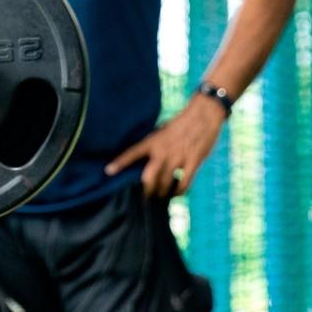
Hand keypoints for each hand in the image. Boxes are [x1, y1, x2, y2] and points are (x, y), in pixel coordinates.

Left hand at [104, 94, 227, 196]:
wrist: (203, 114)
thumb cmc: (181, 123)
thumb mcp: (162, 130)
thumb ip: (154, 144)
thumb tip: (145, 158)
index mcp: (153, 141)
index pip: (132, 153)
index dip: (120, 163)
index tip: (108, 171)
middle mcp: (163, 150)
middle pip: (149, 177)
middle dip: (146, 190)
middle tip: (146, 197)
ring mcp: (178, 156)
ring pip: (165, 182)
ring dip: (162, 193)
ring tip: (161, 196)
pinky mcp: (193, 161)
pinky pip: (184, 182)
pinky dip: (179, 191)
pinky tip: (177, 193)